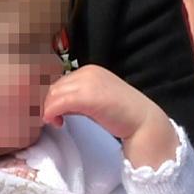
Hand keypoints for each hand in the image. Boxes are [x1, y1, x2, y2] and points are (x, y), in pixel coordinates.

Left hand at [42, 65, 176, 168]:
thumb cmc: (120, 113)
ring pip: (54, 95)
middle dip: (50, 104)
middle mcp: (88, 72)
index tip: (55, 113)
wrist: (143, 121)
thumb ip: (76, 97)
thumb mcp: (95, 99)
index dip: (54, 99)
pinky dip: (51, 113)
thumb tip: (54, 105)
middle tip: (55, 119)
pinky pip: (58, 103)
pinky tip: (57, 123)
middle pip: (55, 88)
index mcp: (90, 71)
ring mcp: (87, 83)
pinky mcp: (87, 96)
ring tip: (57, 122)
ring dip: (50, 110)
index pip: (61, 82)